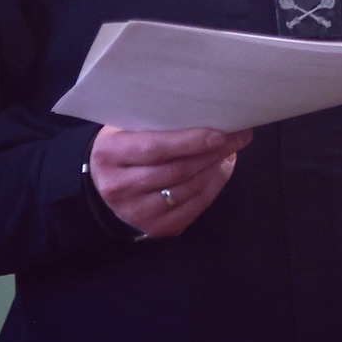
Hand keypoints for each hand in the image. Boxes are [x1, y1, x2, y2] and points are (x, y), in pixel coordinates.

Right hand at [90, 125, 251, 237]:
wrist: (103, 185)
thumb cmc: (122, 146)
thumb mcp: (126, 127)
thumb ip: (156, 122)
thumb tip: (206, 113)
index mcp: (110, 154)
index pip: (155, 148)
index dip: (190, 141)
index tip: (219, 133)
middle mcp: (119, 186)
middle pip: (177, 170)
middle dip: (212, 153)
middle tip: (238, 137)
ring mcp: (136, 212)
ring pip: (188, 190)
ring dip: (215, 169)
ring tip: (231, 151)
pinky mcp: (155, 228)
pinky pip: (192, 208)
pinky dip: (212, 188)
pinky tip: (221, 171)